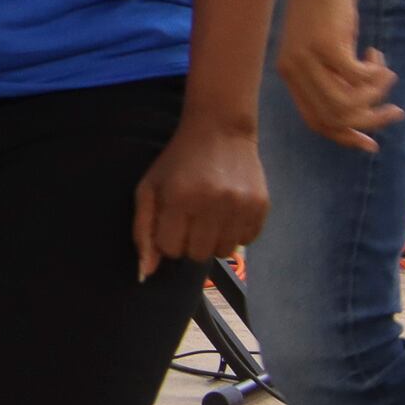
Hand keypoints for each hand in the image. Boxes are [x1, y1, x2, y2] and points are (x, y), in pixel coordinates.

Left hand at [131, 118, 268, 278]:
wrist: (220, 131)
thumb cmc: (178, 162)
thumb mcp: (150, 188)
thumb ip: (143, 230)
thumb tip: (145, 273)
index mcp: (180, 198)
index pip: (170, 248)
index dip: (167, 238)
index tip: (170, 221)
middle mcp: (213, 204)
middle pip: (197, 254)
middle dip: (189, 241)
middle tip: (190, 218)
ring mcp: (240, 206)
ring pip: (223, 252)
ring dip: (212, 240)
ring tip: (209, 215)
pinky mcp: (262, 206)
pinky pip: (246, 241)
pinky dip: (235, 233)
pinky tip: (228, 211)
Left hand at [274, 0, 401, 150]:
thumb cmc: (327, 6)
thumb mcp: (326, 46)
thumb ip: (335, 76)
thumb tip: (361, 107)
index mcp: (290, 74)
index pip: (316, 121)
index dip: (345, 137)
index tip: (372, 143)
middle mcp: (294, 69)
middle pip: (335, 117)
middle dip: (371, 121)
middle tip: (395, 111)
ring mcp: (308, 58)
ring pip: (348, 102)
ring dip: (376, 94)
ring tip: (387, 75)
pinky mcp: (327, 44)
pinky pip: (359, 77)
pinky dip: (376, 73)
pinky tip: (376, 54)